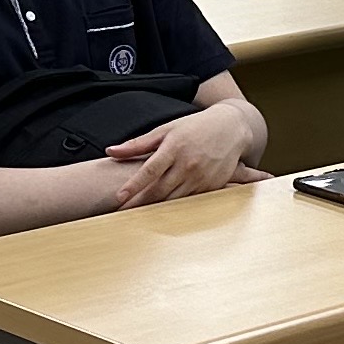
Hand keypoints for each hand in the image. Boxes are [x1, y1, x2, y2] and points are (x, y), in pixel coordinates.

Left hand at [106, 97, 268, 205]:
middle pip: (159, 190)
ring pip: (174, 200)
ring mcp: (201, 177)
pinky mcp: (212, 186)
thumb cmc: (196, 126)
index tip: (119, 197)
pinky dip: (175, 208)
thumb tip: (111, 151)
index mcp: (174, 147)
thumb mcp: (166, 129)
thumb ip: (138, 144)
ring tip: (138, 216)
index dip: (134, 185)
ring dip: (156, 210)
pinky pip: (190, 201)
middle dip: (140, 203)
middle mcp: (188, 164)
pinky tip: (162, 213)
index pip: (149, 170)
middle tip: (122, 213)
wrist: (233, 127)